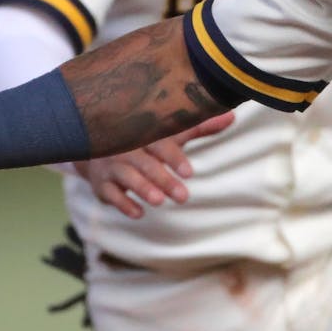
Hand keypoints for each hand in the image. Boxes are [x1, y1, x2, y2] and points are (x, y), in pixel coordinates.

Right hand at [76, 111, 234, 217]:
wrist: (100, 147)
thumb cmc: (146, 140)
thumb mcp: (170, 133)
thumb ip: (199, 127)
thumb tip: (232, 117)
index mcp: (145, 133)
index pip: (159, 142)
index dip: (173, 157)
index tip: (189, 172)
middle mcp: (127, 147)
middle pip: (146, 163)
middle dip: (164, 180)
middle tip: (183, 197)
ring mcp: (112, 165)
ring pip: (127, 177)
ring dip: (142, 189)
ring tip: (159, 201)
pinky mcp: (102, 183)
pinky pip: (110, 193)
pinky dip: (123, 204)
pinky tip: (138, 213)